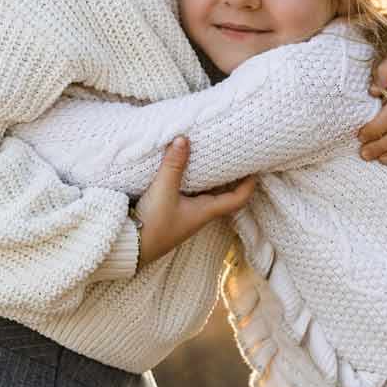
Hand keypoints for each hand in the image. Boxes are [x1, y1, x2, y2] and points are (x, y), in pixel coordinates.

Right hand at [134, 137, 255, 267]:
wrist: (130, 248)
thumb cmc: (152, 225)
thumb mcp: (163, 191)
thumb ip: (173, 165)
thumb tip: (184, 138)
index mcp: (206, 211)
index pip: (238, 199)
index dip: (249, 184)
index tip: (256, 167)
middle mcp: (200, 213)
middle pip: (224, 193)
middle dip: (232, 175)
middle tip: (235, 154)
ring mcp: (186, 213)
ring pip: (206, 192)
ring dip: (212, 176)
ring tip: (213, 155)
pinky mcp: (172, 212)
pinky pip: (190, 193)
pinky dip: (194, 179)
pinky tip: (186, 167)